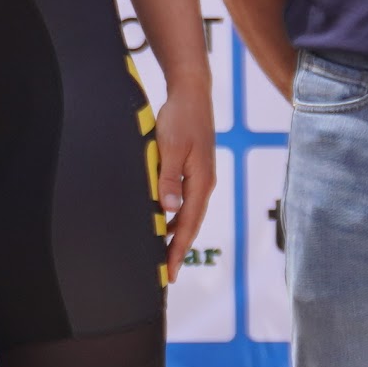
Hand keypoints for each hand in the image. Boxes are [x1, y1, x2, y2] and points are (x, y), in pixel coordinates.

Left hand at [156, 108, 216, 281]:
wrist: (192, 95)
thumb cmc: (182, 118)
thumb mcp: (171, 148)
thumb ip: (169, 179)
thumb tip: (170, 209)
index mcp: (201, 182)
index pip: (189, 224)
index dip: (178, 249)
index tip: (170, 271)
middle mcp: (204, 184)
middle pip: (190, 224)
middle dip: (178, 248)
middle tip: (166, 271)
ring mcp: (200, 177)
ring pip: (188, 213)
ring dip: (176, 233)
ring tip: (164, 253)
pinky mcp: (193, 170)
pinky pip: (185, 200)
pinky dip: (176, 215)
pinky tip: (165, 221)